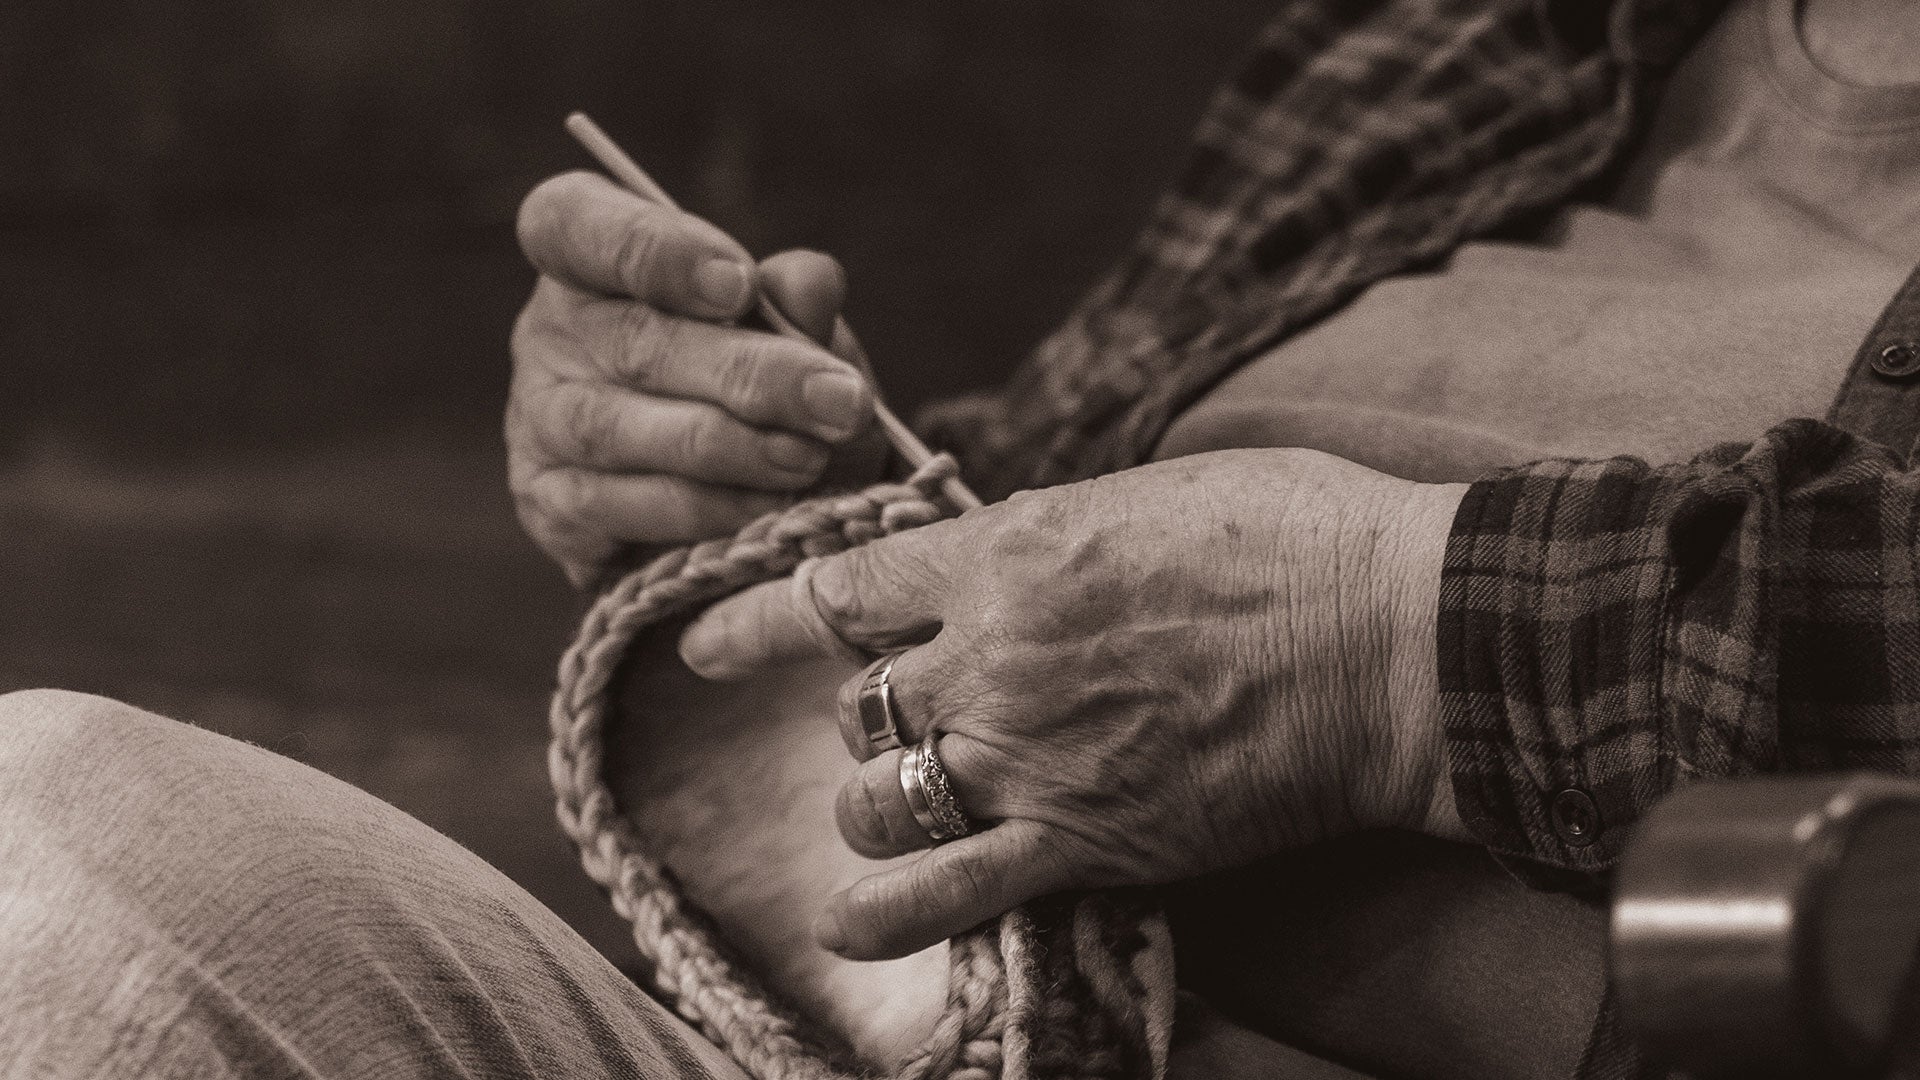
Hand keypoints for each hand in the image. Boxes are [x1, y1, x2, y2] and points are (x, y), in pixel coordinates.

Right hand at [510, 170, 885, 585]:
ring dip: (727, 449)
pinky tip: (764, 510)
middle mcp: (547, 333)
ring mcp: (537, 421)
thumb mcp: (791, 335)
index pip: (574, 224)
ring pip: (618, 430)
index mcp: (588, 259)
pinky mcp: (550, 504)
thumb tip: (811, 282)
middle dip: (749, 374)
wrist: (742, 499)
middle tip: (838, 401)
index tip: (742, 287)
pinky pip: (617, 508)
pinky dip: (700, 511)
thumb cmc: (754, 385)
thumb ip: (797, 303)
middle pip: (633, 342)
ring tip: (809, 460)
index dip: (654, 251)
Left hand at [677, 448, 1469, 959]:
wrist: (1397, 640)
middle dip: (862, 711)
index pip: (842, 584)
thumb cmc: (1298, 539)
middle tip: (905, 716)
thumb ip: (1055, 532)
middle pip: (857, 700)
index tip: (706, 640)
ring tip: (896, 800)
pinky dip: (884, 914)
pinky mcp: (1085, 838)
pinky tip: (844, 925)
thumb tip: (1015, 552)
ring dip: (870, 800)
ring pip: (877, 792)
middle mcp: (994, 654)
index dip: (757, 615)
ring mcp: (1031, 754)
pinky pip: (950, 891)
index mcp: (1008, 551)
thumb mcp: (1152, 492)